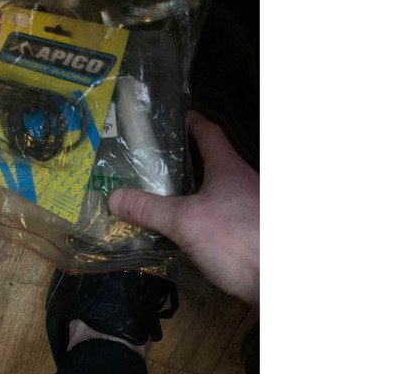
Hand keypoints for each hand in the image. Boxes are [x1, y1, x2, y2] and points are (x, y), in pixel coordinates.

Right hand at [109, 111, 258, 304]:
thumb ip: (149, 209)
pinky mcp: (256, 234)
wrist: (284, 281)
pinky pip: (228, 216)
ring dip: (201, 191)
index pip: (210, 134)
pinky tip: (195, 233)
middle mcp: (246, 183)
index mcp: (229, 168)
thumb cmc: (237, 237)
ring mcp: (255, 209)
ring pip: (223, 191)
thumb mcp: (185, 221)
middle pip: (217, 162)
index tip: (179, 117)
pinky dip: (210, 216)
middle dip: (192, 160)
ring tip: (171, 198)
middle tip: (162, 163)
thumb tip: (113, 196)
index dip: (193, 122)